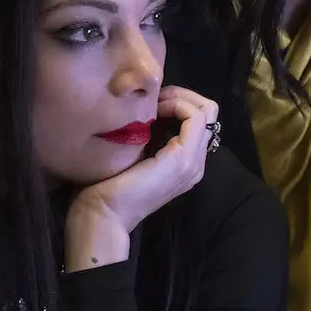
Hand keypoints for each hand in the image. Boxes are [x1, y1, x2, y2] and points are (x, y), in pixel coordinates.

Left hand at [66, 87, 219, 270]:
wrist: (103, 214)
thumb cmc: (108, 186)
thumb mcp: (134, 154)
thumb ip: (148, 137)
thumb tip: (147, 110)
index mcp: (185, 163)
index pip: (197, 120)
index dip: (178, 102)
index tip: (151, 102)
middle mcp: (196, 163)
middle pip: (207, 113)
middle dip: (182, 96)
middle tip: (155, 98)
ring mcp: (193, 161)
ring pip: (206, 111)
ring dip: (180, 98)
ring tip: (155, 102)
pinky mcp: (184, 158)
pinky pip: (196, 117)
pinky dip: (179, 104)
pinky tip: (156, 109)